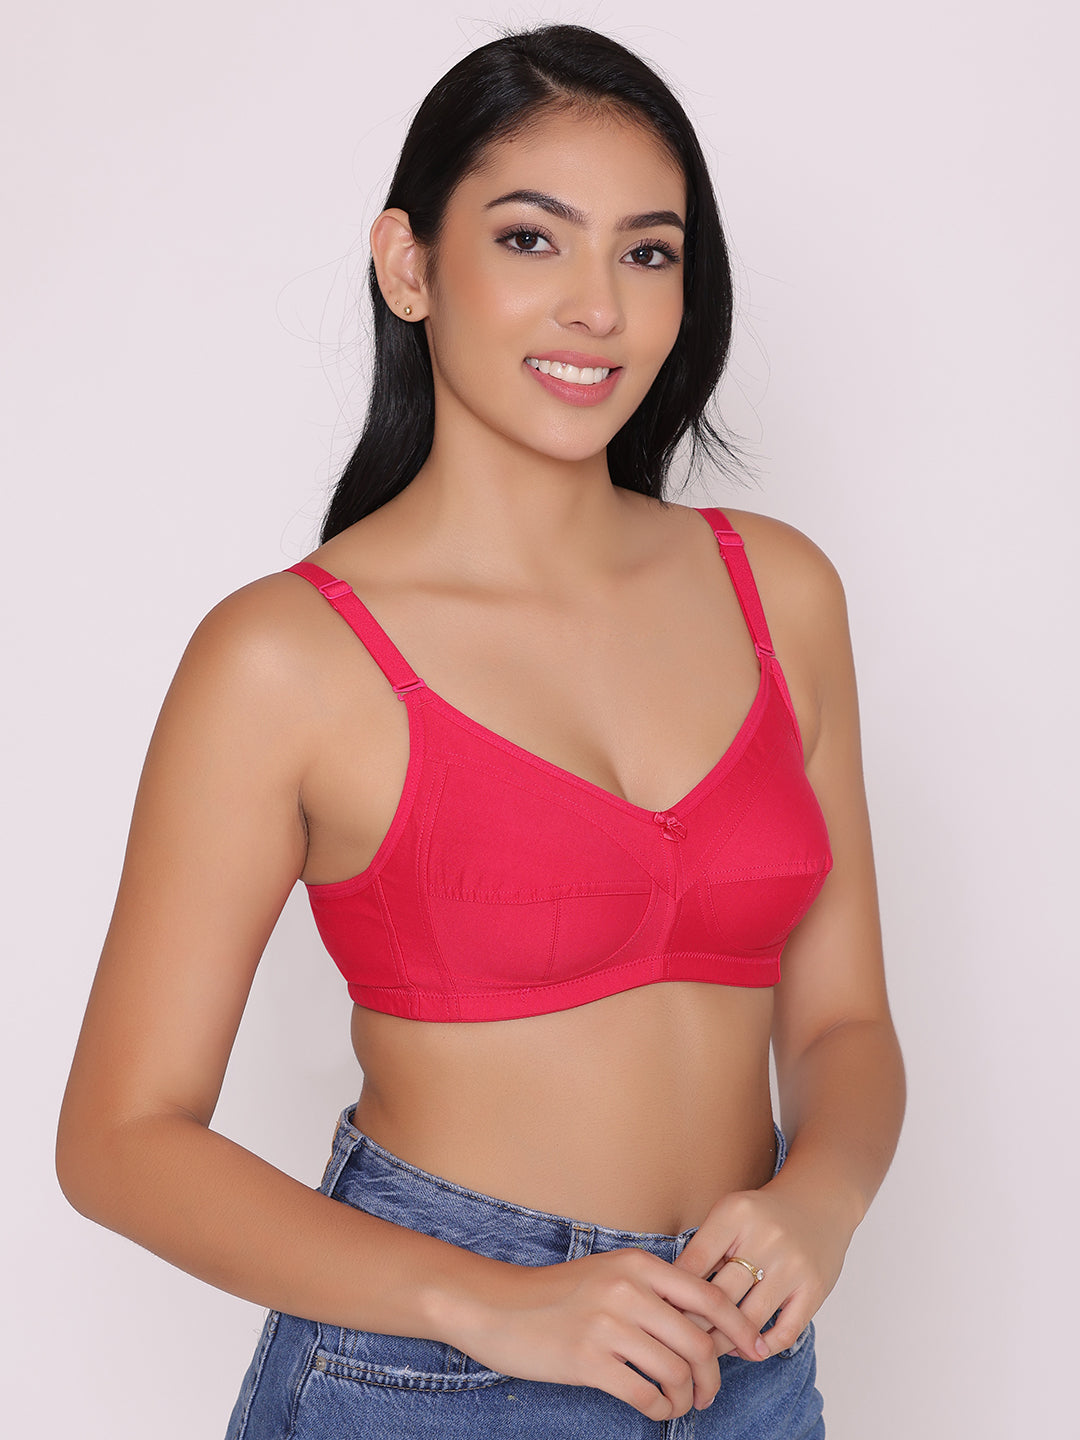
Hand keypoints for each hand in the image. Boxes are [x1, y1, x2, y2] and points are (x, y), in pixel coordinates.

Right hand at [453, 1246, 770, 1419]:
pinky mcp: (588, 1361)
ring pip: (677, 1373)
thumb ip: (652, 1289)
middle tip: (710, 1392)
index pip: (709, 1297)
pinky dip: (661, 1409)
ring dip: (687, 1398)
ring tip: (682, 1403)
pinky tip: (656, 1408)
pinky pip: (645, 1395)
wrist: (496, 1306)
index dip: (739, 1328)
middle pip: (700, 1342)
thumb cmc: (556, 1294)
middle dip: (714, 1376)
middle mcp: (628, 1290)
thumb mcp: (608, 1274)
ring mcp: (608, 1326)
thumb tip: (706, 1323)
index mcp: (638, 1265)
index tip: (755, 1350)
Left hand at [671, 1181, 853, 1356]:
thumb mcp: (728, 1215)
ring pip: (748, 1320)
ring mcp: (793, 1265)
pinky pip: (784, 1332)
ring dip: (724, 1342)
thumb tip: (669, 1296)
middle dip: (695, 1323)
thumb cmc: (761, 1215)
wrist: (817, 1202)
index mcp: (736, 1213)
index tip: (661, 1313)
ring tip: (707, 1352)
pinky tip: (746, 1348)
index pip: (695, 1262)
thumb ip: (703, 1248)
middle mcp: (766, 1237)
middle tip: (679, 1342)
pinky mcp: (815, 1288)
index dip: (674, 1292)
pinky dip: (761, 1348)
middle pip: (720, 1296)